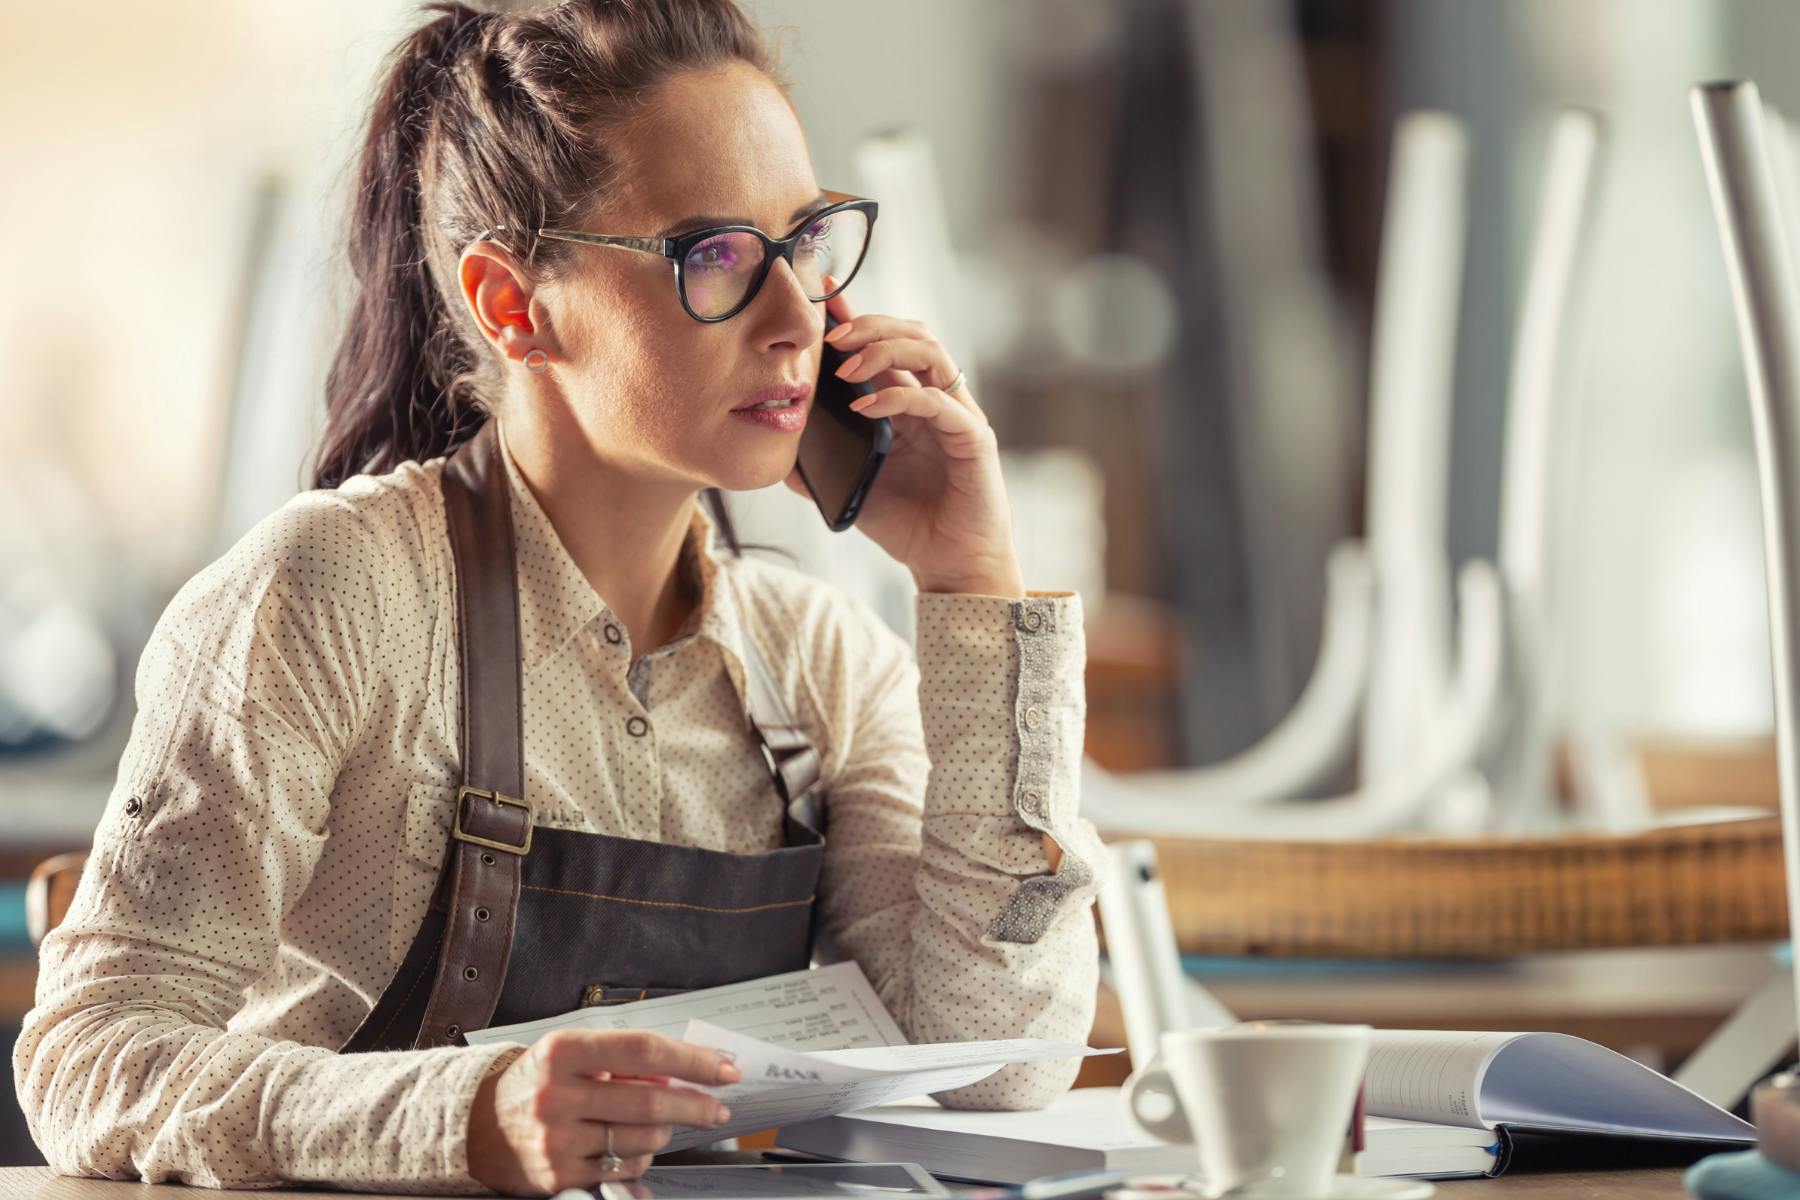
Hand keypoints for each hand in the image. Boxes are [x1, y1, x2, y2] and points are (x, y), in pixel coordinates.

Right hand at [466, 1029, 740, 1195]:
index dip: (692, 1060)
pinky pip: (624, 1169)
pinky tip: (634, 1147)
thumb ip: (622, 1059)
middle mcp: (557, 1094)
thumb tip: (681, 1072)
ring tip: (661, 1123)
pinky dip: (641, 1158)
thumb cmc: (536, 1083)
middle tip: (718, 1107)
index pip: (643, 1050)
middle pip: (650, 1100)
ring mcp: (557, 1139)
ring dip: (665, 1131)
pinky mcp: (559, 1176)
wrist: (477, 1126)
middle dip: (696, 1105)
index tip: (724, 1069)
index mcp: (563, 1051)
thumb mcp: (571, 1054)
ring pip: (643, 1139)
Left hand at [785, 279, 1024, 597]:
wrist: (949, 567)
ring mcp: (958, 414)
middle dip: (868, 324)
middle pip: (912, 332)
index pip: (885, 344)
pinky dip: (899, 395)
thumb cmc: (907, 525)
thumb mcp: (850, 487)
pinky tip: (865, 406)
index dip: (855, 316)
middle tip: (829, 336)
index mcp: (909, 403)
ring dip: (884, 349)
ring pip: (930, 351)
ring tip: (846, 367)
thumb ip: (817, 465)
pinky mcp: (973, 437)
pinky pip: (938, 400)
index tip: (820, 296)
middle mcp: (937, 399)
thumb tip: (775, 448)